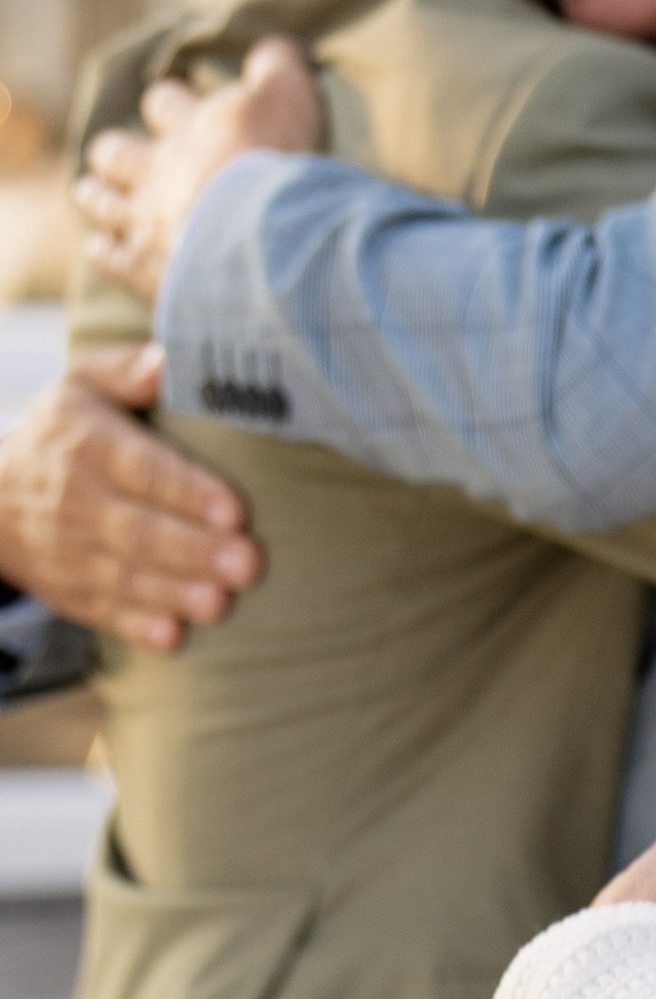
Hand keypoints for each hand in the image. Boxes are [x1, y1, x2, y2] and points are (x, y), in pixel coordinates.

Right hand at [0, 349, 260, 647]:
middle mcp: (75, 500)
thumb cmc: (65, 432)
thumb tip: (172, 360)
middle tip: (247, 563)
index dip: (187, 491)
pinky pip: (102, 611)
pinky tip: (173, 638)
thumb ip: (129, 371)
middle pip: (138, 530)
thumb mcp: (83, 385)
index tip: (234, 509)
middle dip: (194, 550)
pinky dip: (136, 628)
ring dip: (175, 593)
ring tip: (221, 601)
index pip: (143, 468)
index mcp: (87, 444)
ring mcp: (69, 551)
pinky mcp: (70, 591)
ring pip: (124, 576)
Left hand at [76, 37, 324, 302]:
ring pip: (100, 201)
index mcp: (190, 127)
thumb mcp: (290, 96)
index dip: (168, 104)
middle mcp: (158, 171)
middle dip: (116, 152)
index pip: (164, 102)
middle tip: (122, 156)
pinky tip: (100, 248)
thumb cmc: (277, 162)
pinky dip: (102, 251)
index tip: (176, 108)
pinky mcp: (143, 268)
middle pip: (114, 151)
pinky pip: (107, 257)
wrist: (262, 239)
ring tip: (94, 192)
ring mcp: (145, 221)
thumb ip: (278, 66)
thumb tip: (273, 45)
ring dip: (97, 196)